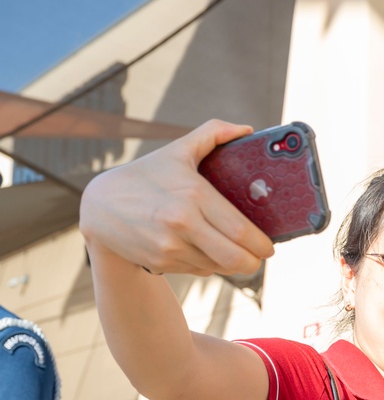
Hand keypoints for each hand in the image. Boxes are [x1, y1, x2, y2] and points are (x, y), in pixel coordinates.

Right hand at [80, 119, 274, 275]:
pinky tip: (206, 251)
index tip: (269, 246)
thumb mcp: (177, 150)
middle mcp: (181, 223)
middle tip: (259, 257)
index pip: (241, 230)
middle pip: (235, 258)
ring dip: (232, 265)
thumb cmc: (145, 176)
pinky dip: (209, 265)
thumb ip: (212, 133)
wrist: (98, 207)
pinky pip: (199, 270)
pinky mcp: (161, 263)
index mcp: (193, 195)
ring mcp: (170, 247)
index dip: (261, 244)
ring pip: (219, 268)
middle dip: (254, 263)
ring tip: (234, 252)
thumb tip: (246, 129)